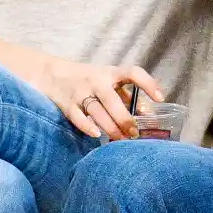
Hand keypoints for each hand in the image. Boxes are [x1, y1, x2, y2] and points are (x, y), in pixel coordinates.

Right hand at [37, 59, 163, 140]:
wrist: (52, 73)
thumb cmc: (89, 80)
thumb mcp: (110, 83)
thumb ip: (129, 97)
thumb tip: (149, 116)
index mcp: (111, 73)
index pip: (133, 72)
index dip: (148, 84)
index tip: (160, 98)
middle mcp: (96, 81)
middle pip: (112, 100)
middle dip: (125, 118)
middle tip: (135, 134)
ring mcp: (80, 92)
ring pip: (97, 111)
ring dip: (110, 127)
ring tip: (121, 139)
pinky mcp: (67, 104)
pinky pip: (77, 117)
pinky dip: (87, 127)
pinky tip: (97, 135)